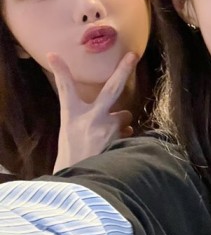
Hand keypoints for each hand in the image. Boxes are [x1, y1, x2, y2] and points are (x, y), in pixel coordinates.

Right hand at [50, 51, 137, 172]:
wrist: (80, 180)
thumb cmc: (74, 156)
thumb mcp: (70, 133)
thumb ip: (91, 119)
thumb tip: (124, 116)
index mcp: (71, 115)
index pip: (65, 88)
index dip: (61, 71)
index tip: (54, 55)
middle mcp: (90, 117)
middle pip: (112, 88)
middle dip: (124, 69)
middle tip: (133, 55)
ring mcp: (107, 127)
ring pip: (124, 115)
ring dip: (120, 123)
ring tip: (105, 140)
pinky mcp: (119, 138)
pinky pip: (128, 130)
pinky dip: (124, 136)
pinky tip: (114, 148)